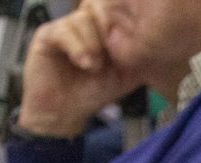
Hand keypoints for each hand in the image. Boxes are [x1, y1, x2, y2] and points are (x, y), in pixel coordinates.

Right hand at [17, 0, 141, 137]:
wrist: (63, 114)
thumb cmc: (92, 94)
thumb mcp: (125, 75)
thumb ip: (139, 56)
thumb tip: (153, 42)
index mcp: (103, 28)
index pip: (116, 9)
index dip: (124, 26)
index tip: (127, 51)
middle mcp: (85, 23)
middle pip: (100, 8)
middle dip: (109, 33)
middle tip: (111, 59)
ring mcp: (65, 27)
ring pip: (83, 18)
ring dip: (93, 44)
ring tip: (94, 68)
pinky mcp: (47, 35)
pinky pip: (64, 30)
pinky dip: (78, 47)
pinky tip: (83, 64)